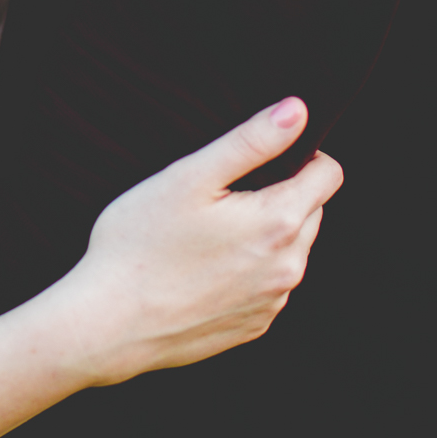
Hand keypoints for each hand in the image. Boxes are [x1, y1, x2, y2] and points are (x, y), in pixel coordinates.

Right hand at [66, 97, 341, 385]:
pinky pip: (268, 285)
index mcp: (280, 222)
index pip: (330, 174)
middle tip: (220, 197)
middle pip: (312, 211)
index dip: (301, 155)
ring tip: (206, 235)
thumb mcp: (191, 177)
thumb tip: (298, 111)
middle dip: (280, 195)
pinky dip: (248, 271)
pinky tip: (203, 269)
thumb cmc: (139, 246)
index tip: (261, 159)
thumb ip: (251, 140)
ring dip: (265, 235)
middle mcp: (288, 267)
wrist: (106, 326)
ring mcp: (272, 302)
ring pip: (290, 250)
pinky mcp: (253, 327)